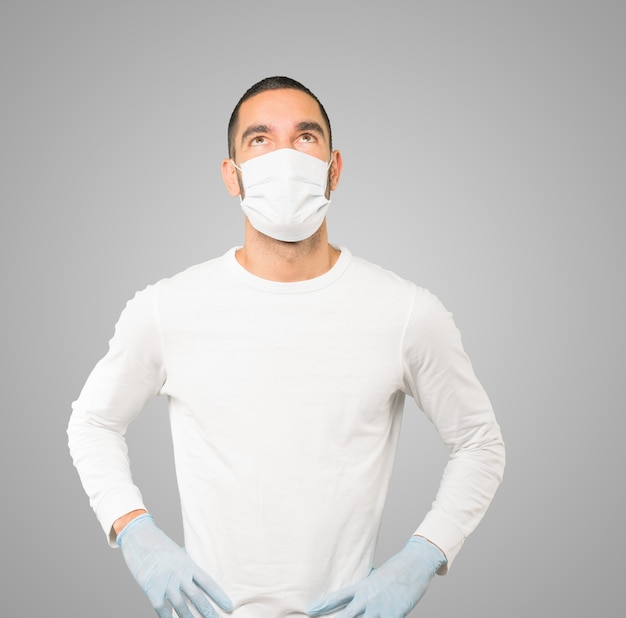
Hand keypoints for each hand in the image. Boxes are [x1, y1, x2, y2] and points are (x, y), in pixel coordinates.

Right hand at [117, 514, 232, 617]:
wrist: (140, 538)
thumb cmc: (160, 545)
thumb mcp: (178, 552)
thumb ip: (187, 564)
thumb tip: (196, 571)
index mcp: (188, 564)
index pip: (208, 582)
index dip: (219, 595)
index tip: (229, 606)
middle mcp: (179, 574)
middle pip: (197, 597)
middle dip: (208, 611)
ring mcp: (166, 582)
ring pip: (181, 606)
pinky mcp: (151, 589)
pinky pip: (162, 609)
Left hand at [307, 536, 445, 616]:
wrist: (414, 565)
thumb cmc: (395, 570)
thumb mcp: (375, 575)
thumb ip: (365, 585)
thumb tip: (357, 588)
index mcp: (362, 587)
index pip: (337, 597)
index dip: (323, 605)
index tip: (310, 610)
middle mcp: (367, 598)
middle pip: (346, 616)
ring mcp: (379, 608)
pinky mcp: (393, 614)